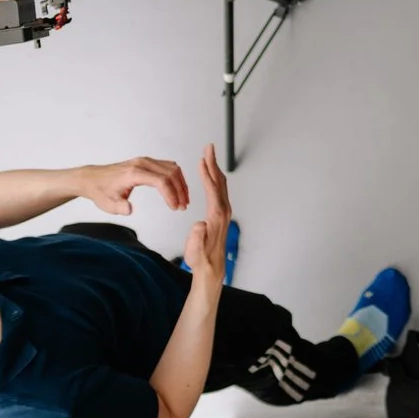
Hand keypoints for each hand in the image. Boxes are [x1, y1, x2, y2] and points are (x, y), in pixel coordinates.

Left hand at [81, 157, 186, 216]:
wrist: (92, 179)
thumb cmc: (100, 191)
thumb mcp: (108, 204)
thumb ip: (120, 207)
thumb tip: (130, 209)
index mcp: (134, 173)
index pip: (161, 181)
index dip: (171, 194)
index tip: (175, 207)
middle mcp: (142, 163)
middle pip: (171, 173)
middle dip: (180, 190)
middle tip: (183, 206)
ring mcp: (145, 161)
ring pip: (172, 168)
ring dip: (180, 184)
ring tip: (183, 199)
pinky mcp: (147, 162)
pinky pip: (168, 167)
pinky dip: (175, 178)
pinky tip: (177, 189)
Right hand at [181, 145, 231, 283]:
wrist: (211, 270)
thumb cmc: (200, 260)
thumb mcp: (194, 252)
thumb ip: (196, 238)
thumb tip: (199, 225)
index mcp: (217, 216)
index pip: (213, 189)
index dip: (208, 173)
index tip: (203, 159)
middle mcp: (223, 211)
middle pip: (219, 182)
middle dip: (213, 164)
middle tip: (209, 147)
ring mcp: (224, 212)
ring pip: (220, 186)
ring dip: (214, 170)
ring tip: (208, 157)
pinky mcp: (221, 215)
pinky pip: (218, 192)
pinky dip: (214, 180)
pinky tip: (209, 177)